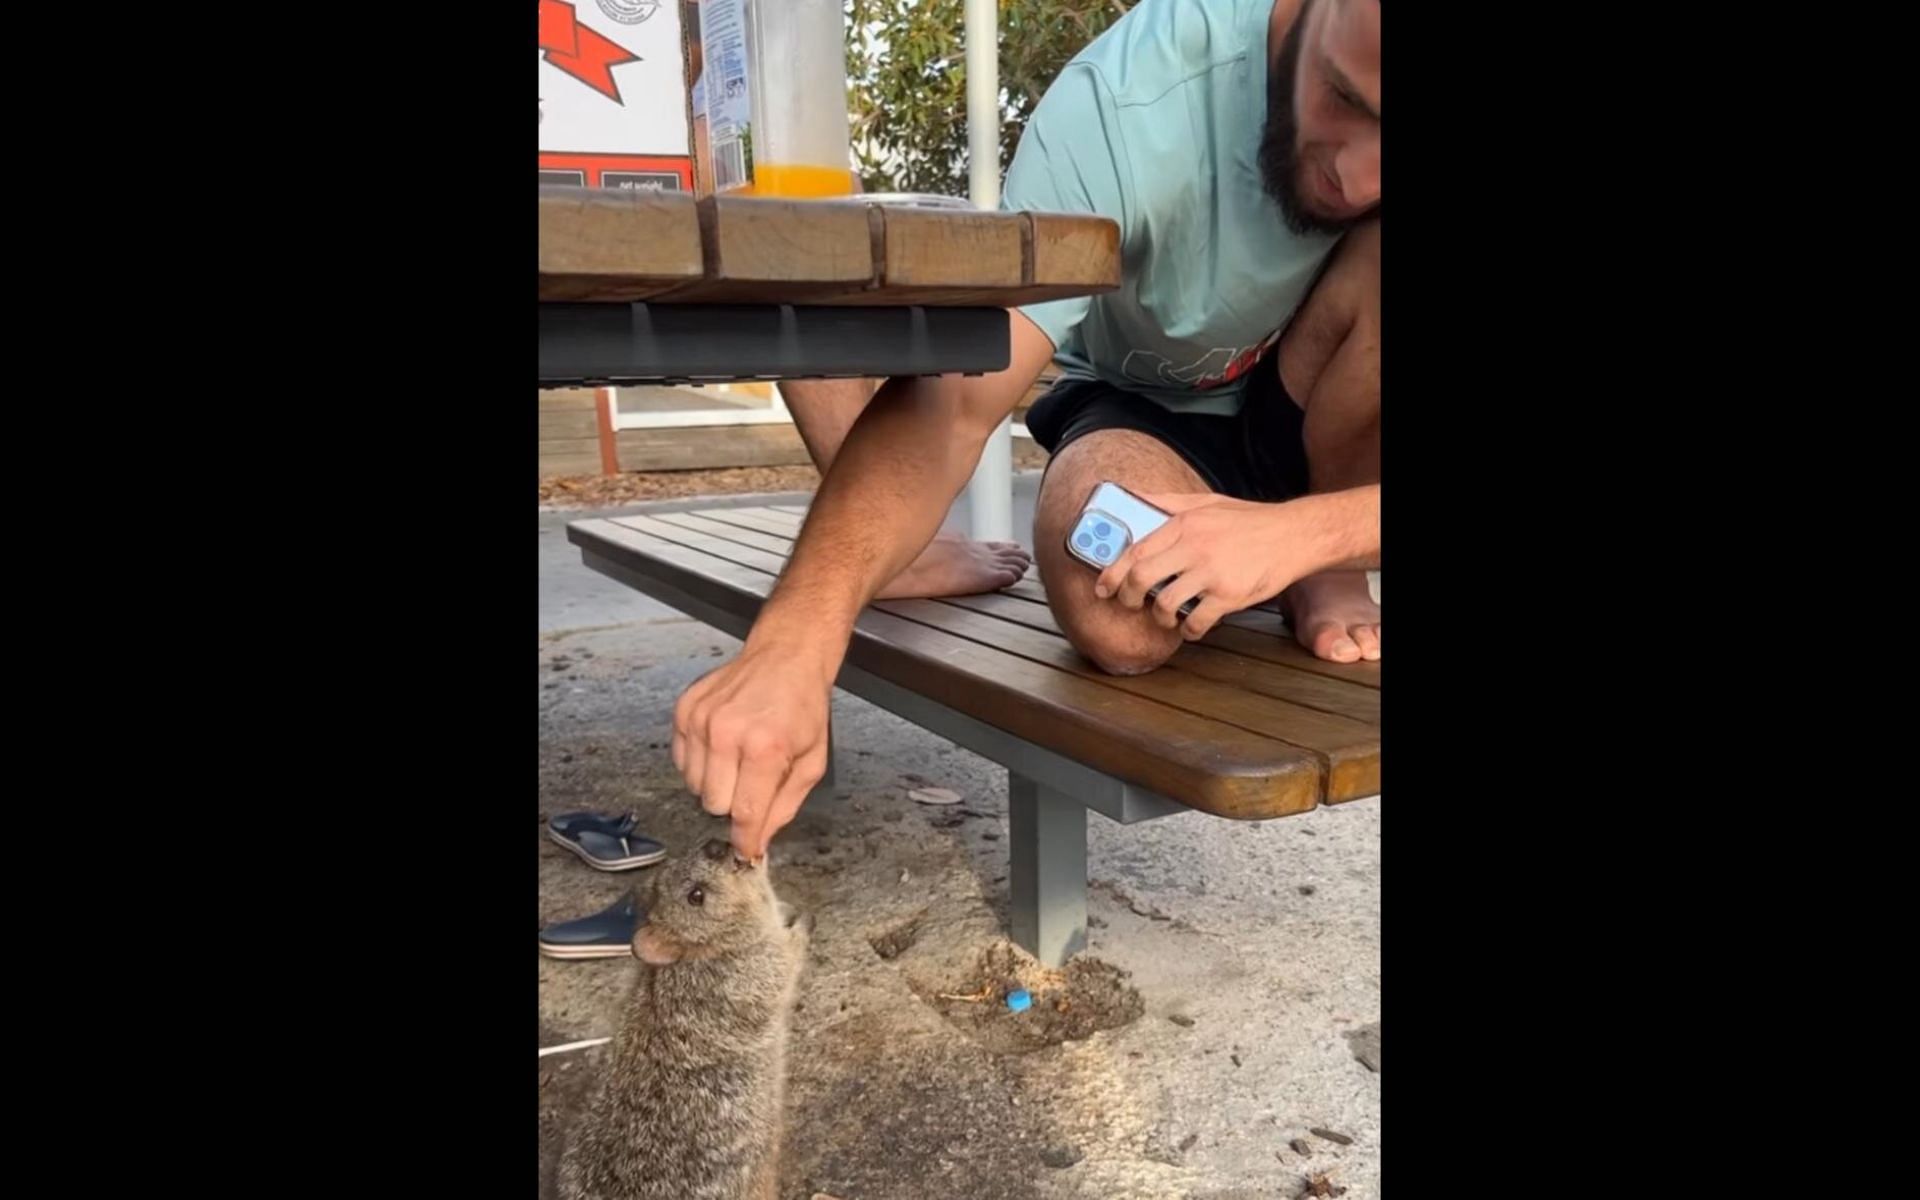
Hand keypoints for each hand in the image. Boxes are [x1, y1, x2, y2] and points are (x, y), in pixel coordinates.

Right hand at [671, 641, 831, 860]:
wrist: (786, 657)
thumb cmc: (802, 707)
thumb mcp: (812, 762)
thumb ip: (784, 806)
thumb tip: (758, 840)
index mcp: (765, 748)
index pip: (745, 813)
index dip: (745, 840)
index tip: (745, 851)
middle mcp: (728, 734)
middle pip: (714, 804)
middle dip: (734, 803)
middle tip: (752, 783)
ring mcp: (702, 720)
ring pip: (694, 785)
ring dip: (715, 783)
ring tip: (738, 759)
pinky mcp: (685, 710)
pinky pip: (681, 761)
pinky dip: (700, 762)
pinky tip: (721, 746)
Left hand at [1092, 492, 1304, 639]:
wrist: (1294, 535)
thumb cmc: (1248, 520)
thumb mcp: (1205, 502)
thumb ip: (1165, 502)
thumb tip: (1130, 495)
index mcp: (1184, 524)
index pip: (1134, 550)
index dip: (1111, 573)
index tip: (1103, 587)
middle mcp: (1194, 547)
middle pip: (1140, 578)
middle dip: (1127, 598)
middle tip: (1131, 604)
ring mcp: (1212, 573)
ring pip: (1165, 604)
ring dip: (1160, 617)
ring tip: (1167, 616)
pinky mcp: (1230, 595)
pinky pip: (1197, 621)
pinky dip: (1189, 630)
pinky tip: (1192, 626)